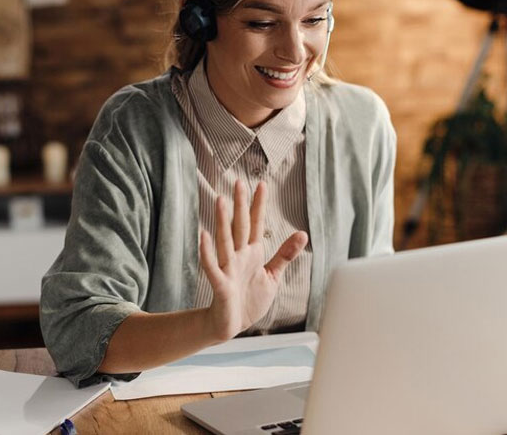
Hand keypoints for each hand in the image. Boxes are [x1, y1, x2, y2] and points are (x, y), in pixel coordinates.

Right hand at [199, 180, 308, 340]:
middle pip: (239, 226)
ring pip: (225, 241)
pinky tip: (203, 236)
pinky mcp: (221, 284)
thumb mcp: (272, 275)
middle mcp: (238, 256)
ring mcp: (228, 268)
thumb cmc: (249, 299)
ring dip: (222, 222)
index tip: (261, 185)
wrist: (232, 324)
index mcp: (252, 253)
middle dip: (240, 205)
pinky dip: (207, 252)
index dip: (258, 205)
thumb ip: (284, 254)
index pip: (256, 224)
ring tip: (220, 201)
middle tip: (238, 182)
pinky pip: (212, 266)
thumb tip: (302, 233)